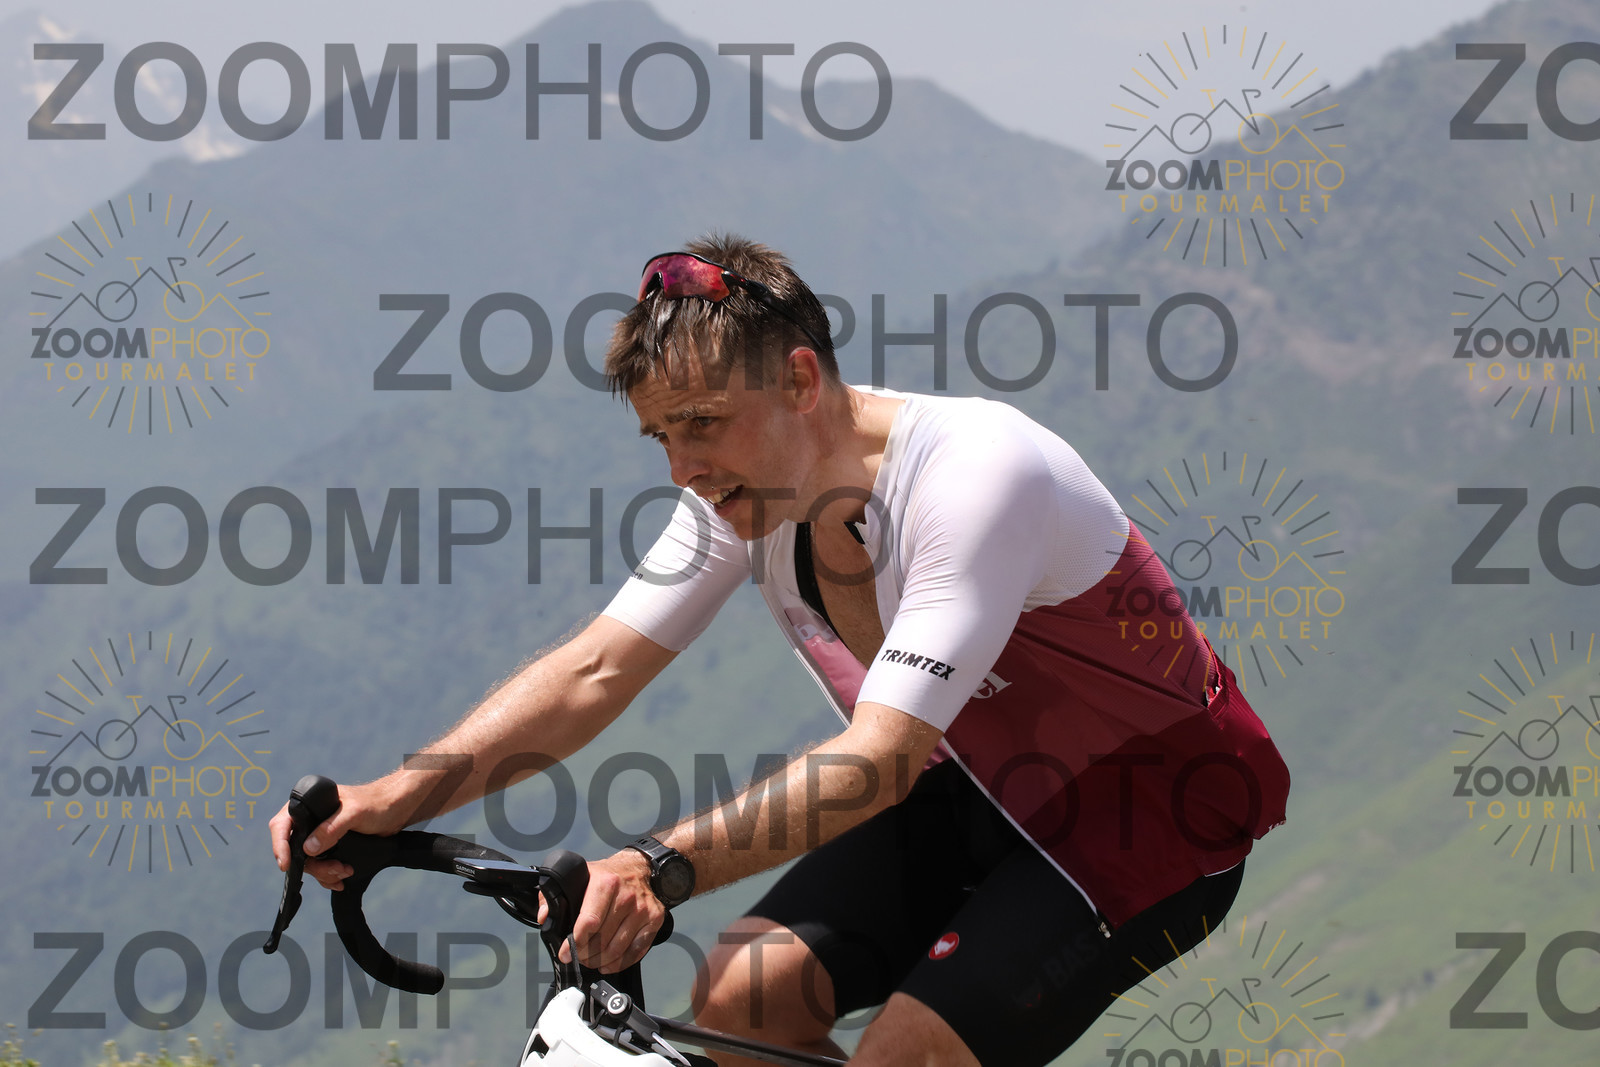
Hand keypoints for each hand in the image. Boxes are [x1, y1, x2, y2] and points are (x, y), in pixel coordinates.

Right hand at [267, 780, 405, 890]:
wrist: (398, 809)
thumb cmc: (377, 803)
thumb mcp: (354, 813)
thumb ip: (332, 828)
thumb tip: (308, 848)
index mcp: (310, 805)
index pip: (283, 824)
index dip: (280, 845)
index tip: (286, 864)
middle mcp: (312, 820)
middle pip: (296, 849)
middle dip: (314, 865)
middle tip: (335, 870)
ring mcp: (320, 834)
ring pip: (309, 861)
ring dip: (325, 872)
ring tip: (345, 872)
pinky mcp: (331, 846)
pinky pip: (320, 865)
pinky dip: (329, 876)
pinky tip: (340, 879)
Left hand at [544, 850, 664, 972]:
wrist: (639, 867)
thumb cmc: (607, 875)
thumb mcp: (578, 875)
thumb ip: (553, 893)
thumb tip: (544, 916)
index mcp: (606, 883)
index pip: (589, 922)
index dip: (575, 942)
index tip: (566, 953)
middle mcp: (626, 897)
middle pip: (602, 940)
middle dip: (585, 955)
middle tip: (578, 957)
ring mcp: (642, 910)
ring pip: (617, 949)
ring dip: (600, 961)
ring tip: (591, 960)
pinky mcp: (654, 920)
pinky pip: (636, 951)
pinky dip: (620, 963)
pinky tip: (608, 963)